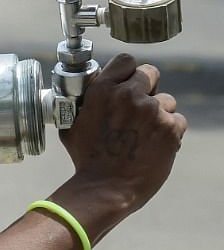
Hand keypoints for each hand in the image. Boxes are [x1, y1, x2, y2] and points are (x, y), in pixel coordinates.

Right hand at [59, 54, 187, 214]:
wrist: (106, 188)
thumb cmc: (86, 159)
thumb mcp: (72, 124)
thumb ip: (85, 102)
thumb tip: (89, 91)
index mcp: (102, 90)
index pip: (126, 61)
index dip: (128, 72)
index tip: (128, 83)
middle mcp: (129, 95)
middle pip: (150, 73)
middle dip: (147, 88)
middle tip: (140, 108)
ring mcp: (152, 111)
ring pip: (166, 100)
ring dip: (159, 114)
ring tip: (144, 134)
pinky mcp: (170, 128)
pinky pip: (178, 120)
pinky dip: (169, 132)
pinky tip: (154, 145)